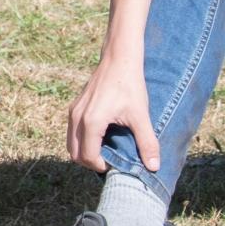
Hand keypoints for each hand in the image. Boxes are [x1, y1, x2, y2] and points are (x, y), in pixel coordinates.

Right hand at [67, 54, 159, 173]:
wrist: (118, 59)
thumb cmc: (130, 85)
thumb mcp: (140, 115)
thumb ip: (147, 142)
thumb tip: (154, 167)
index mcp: (92, 122)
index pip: (88, 156)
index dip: (100, 167)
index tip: (115, 166)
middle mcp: (77, 118)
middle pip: (74, 154)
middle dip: (90, 162)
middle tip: (108, 162)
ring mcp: (73, 111)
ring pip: (70, 143)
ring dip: (84, 152)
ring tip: (104, 151)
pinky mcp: (74, 106)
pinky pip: (72, 132)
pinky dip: (81, 140)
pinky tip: (100, 136)